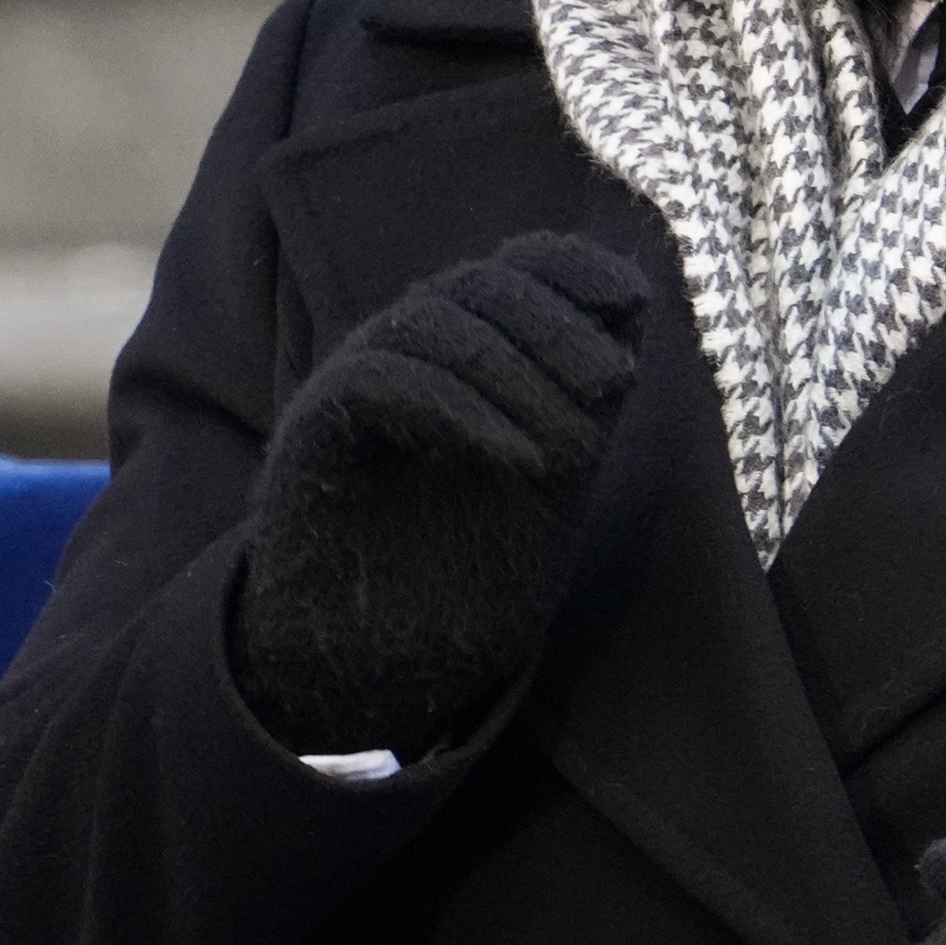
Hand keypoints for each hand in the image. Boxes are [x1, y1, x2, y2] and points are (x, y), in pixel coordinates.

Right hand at [231, 231, 652, 759]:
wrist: (379, 676)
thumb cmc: (467, 583)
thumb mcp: (554, 485)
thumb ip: (586, 403)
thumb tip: (632, 306)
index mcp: (467, 361)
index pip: (511, 271)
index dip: (569, 268)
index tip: (631, 298)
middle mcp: (407, 359)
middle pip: (476, 288)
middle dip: (555, 324)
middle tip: (612, 383)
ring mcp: (355, 391)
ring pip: (428, 323)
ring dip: (513, 373)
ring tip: (571, 450)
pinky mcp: (313, 434)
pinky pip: (379, 381)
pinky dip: (456, 409)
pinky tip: (519, 460)